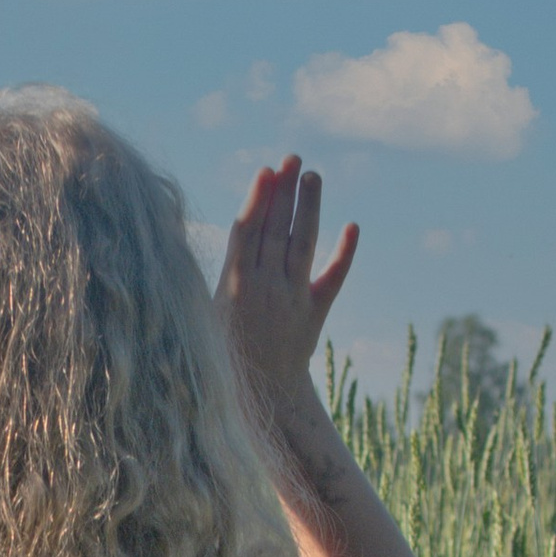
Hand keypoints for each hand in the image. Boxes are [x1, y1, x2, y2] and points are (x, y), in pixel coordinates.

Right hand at [216, 156, 357, 416]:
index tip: (266, 171)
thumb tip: (211, 239)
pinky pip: (333, 279)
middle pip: (277, 230)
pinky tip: (353, 226)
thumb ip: (215, 276)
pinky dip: (344, 254)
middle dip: (285, 192)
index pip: (248, 233)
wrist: (256, 398)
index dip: (258, 200)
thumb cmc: (221, 354)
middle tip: (293, 158)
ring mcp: (292, 300)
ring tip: (312, 176)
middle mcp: (266, 289)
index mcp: (233, 288)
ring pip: (303, 245)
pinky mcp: (315, 313)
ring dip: (309, 208)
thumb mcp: (202, 316)